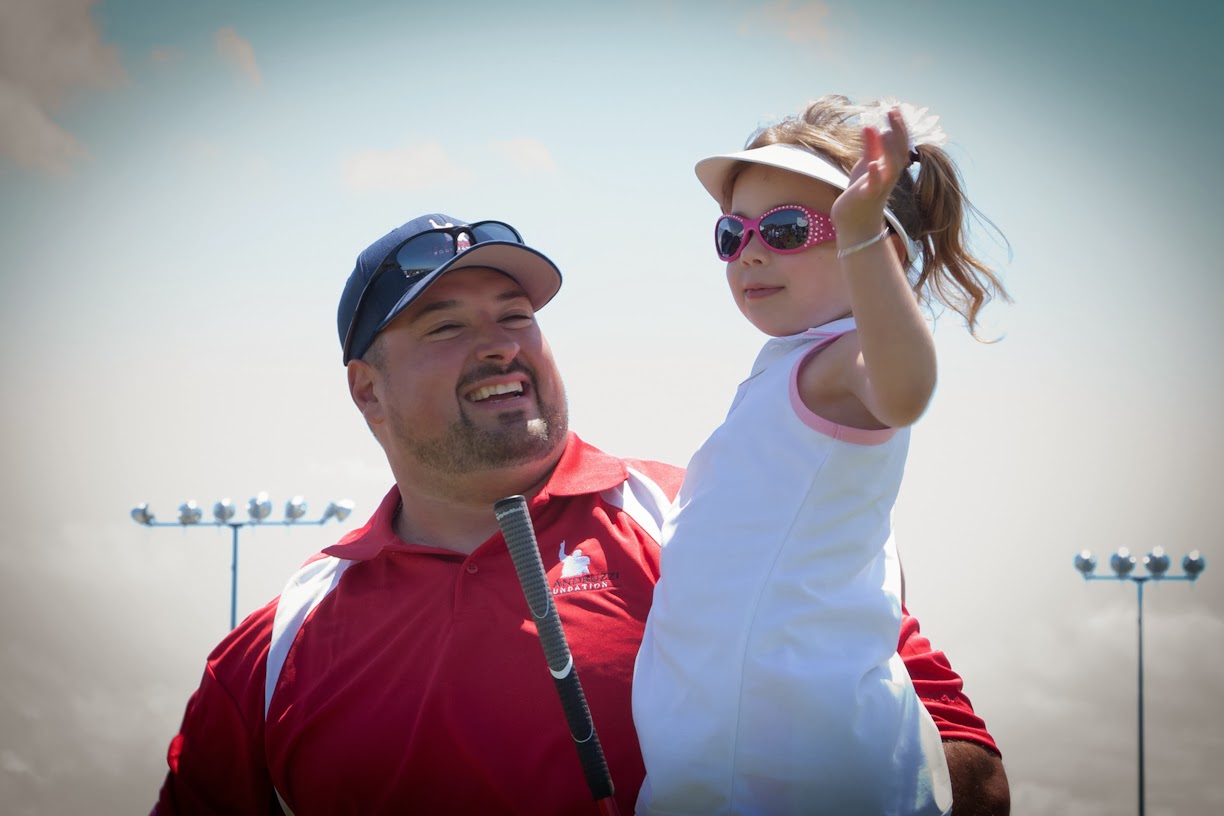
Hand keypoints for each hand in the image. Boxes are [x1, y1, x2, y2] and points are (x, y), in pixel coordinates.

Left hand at [830, 107, 908, 240]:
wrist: (854, 222)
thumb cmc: (860, 193)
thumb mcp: (865, 166)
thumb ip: (870, 147)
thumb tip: (872, 126)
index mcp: (888, 166)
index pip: (898, 143)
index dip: (898, 126)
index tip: (894, 108)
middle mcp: (888, 176)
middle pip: (898, 151)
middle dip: (897, 132)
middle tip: (892, 111)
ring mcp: (879, 187)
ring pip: (891, 168)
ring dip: (889, 150)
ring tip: (885, 131)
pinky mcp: (867, 197)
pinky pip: (874, 186)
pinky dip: (875, 175)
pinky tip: (871, 163)